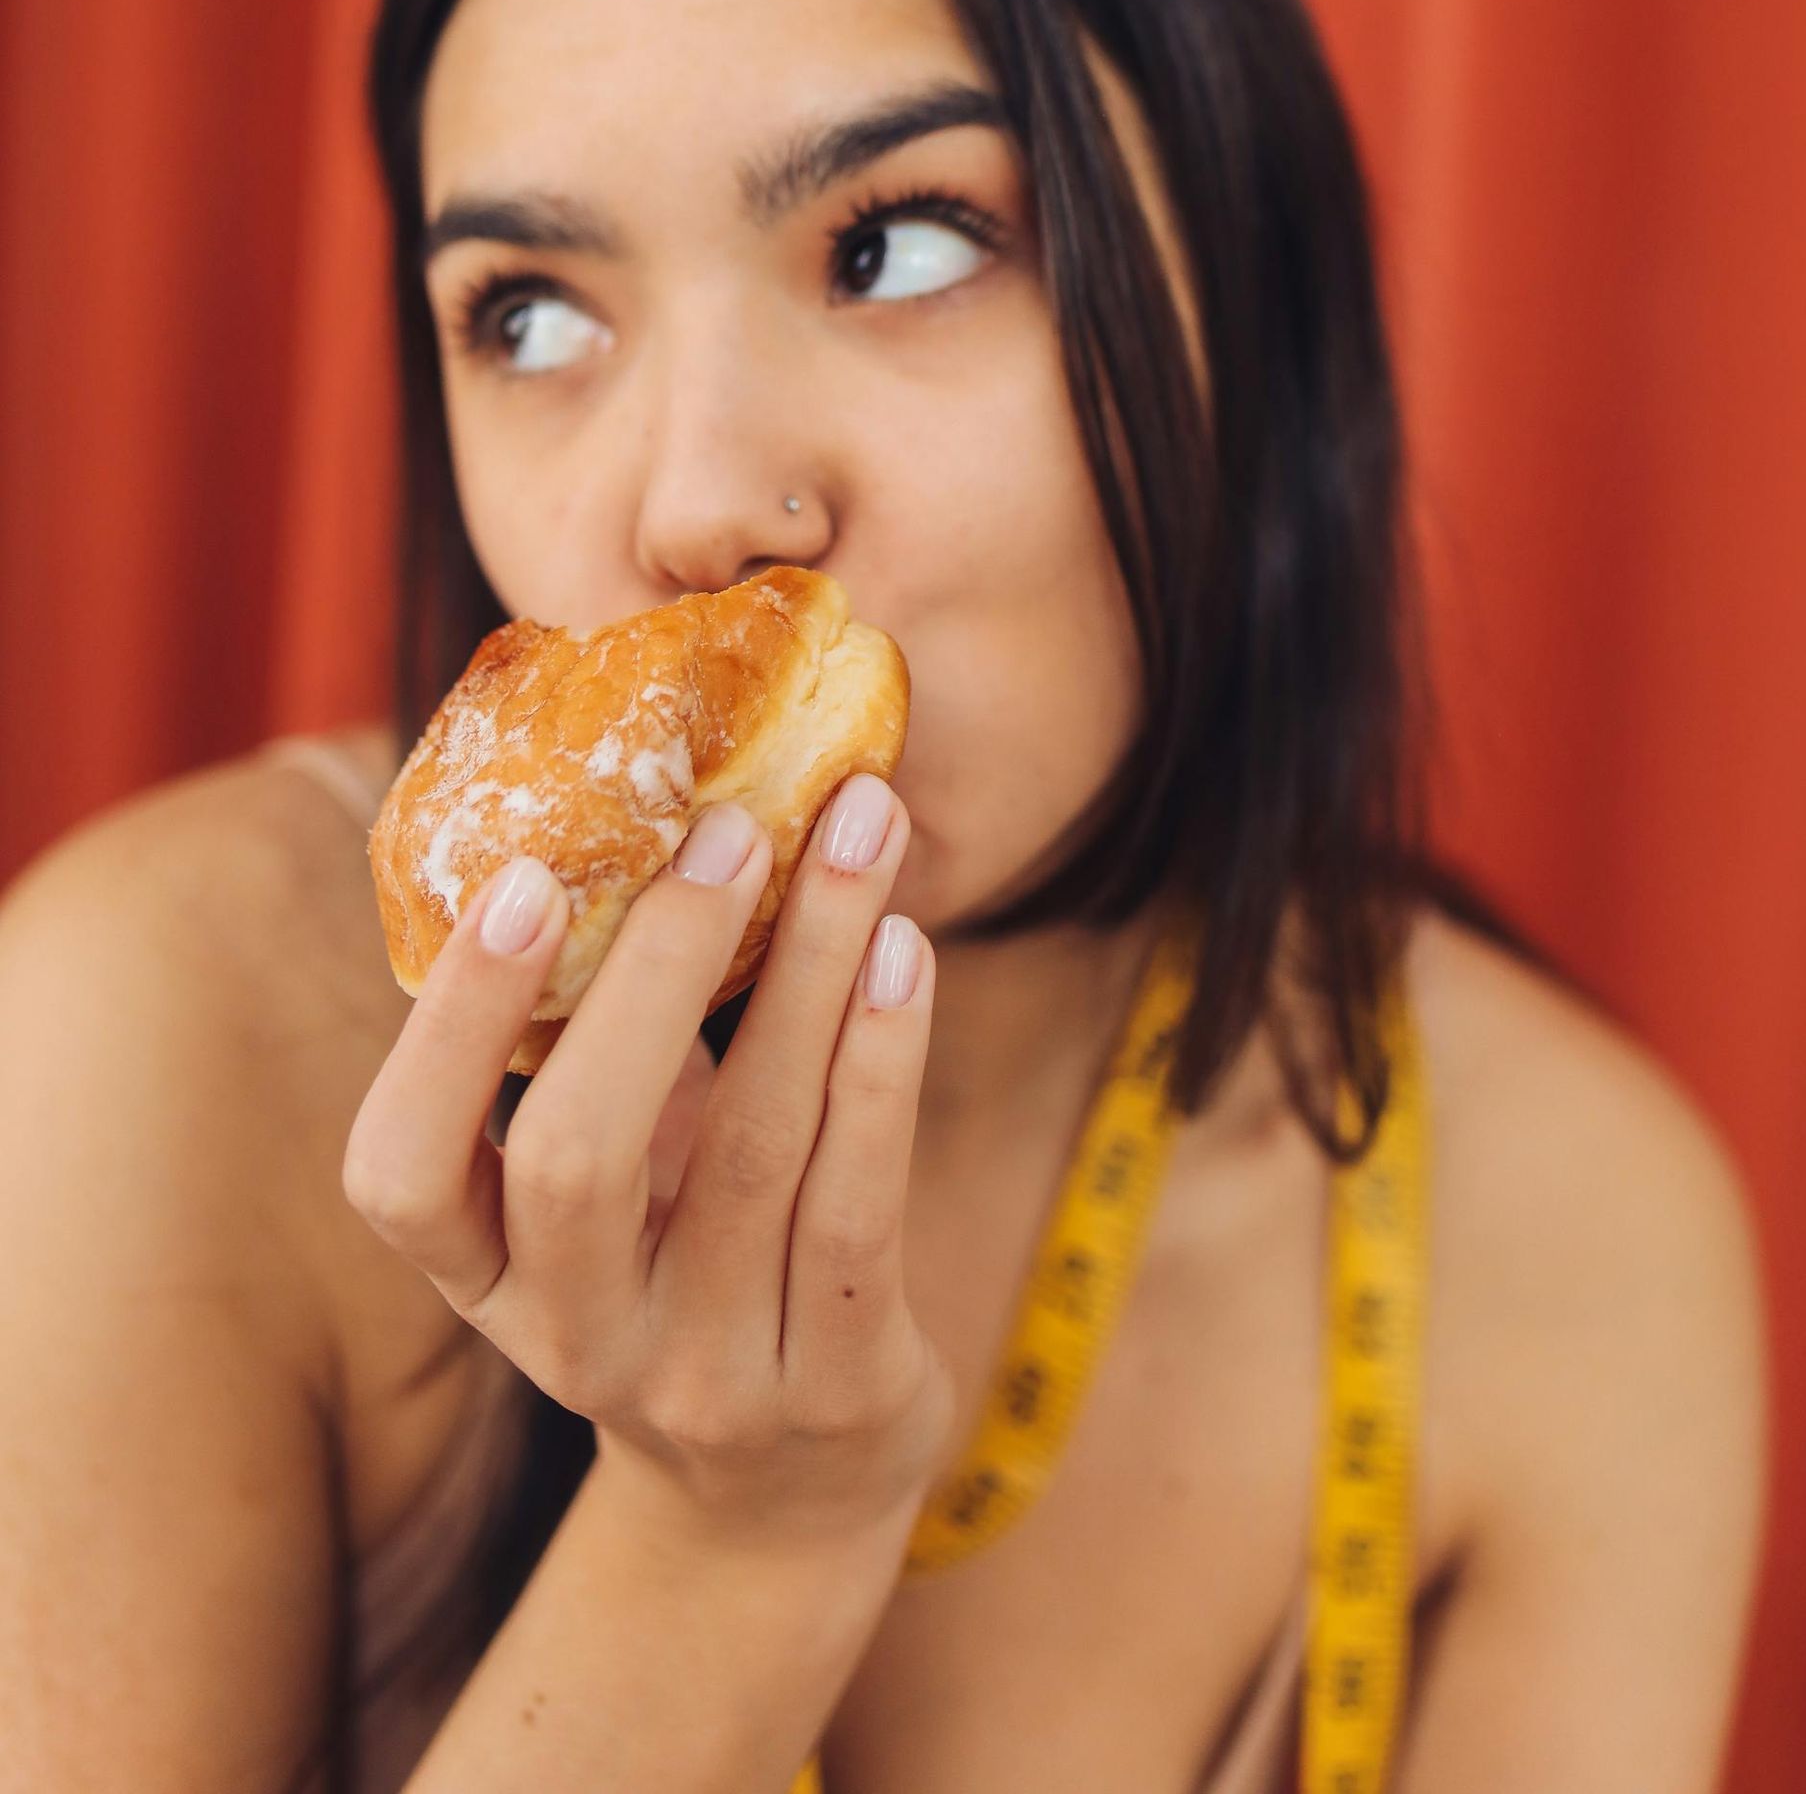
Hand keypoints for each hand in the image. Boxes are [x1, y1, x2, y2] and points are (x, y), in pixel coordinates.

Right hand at [342, 779, 955, 1555]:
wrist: (784, 1500)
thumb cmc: (675, 1267)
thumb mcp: (603, 1191)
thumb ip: (593, 1044)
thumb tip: (640, 800)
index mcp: (482, 1279)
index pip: (402, 1175)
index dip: (452, 1030)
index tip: (520, 877)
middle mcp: (577, 1342)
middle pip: (583, 1159)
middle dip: (657, 971)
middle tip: (727, 824)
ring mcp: (710, 1378)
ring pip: (755, 1152)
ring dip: (815, 966)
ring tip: (864, 828)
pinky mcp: (839, 1387)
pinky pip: (861, 1204)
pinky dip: (886, 1061)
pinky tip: (907, 949)